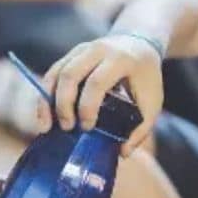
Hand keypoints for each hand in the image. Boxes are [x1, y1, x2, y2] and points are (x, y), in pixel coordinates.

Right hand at [38, 34, 163, 155]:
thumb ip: (141, 128)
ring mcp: (81, 50)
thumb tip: (122, 153)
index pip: (97, 82)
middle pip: (70, 74)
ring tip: (46, 127)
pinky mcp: (70, 55)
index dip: (88, 106)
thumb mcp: (153, 101)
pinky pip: (52, 73)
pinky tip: (44, 115)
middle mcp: (98, 50)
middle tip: (67, 128)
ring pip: (56, 72)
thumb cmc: (146, 77)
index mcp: (120, 59)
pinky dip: (44, 95)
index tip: (88, 127)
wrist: (139, 45)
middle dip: (63, 104)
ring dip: (46, 101)